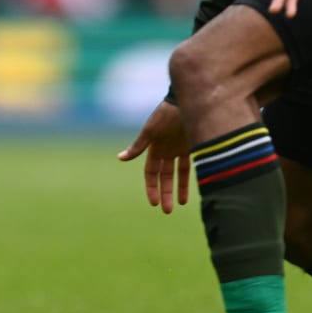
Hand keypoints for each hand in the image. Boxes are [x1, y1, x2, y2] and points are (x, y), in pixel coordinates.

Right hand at [117, 99, 192, 213]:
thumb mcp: (150, 131)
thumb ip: (138, 146)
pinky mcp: (191, 147)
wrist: (186, 102)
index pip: (151, 172)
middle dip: (164, 193)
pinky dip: (188, 179)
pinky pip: (189, 166)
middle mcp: (165, 150)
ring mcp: (178, 149)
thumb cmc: (165, 114)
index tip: (154, 203)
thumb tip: (120, 158)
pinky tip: (190, 191)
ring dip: (177, 189)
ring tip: (179, 204)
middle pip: (164, 177)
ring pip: (177, 174)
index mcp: (153, 147)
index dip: (151, 187)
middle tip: (167, 210)